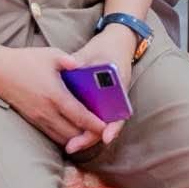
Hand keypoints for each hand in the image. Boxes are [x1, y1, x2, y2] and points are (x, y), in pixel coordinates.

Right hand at [0, 46, 105, 152]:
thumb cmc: (25, 61)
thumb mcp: (51, 55)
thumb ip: (69, 61)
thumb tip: (80, 65)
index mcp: (55, 95)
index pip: (80, 116)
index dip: (94, 124)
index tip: (106, 128)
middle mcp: (47, 111)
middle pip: (72, 133)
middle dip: (88, 135)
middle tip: (101, 131)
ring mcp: (38, 118)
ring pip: (61, 137)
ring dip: (75, 138)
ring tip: (89, 134)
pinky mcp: (31, 120)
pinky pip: (51, 134)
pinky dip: (63, 136)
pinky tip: (71, 131)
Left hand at [67, 23, 138, 147]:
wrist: (117, 41)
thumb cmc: (107, 47)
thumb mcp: (94, 52)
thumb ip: (82, 60)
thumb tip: (72, 66)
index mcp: (120, 86)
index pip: (119, 112)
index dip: (112, 126)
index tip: (105, 137)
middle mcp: (117, 97)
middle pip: (106, 124)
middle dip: (90, 136)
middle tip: (72, 146)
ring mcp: (109, 100)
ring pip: (98, 124)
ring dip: (85, 135)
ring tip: (68, 145)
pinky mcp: (99, 101)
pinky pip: (92, 117)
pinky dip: (82, 126)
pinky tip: (67, 132)